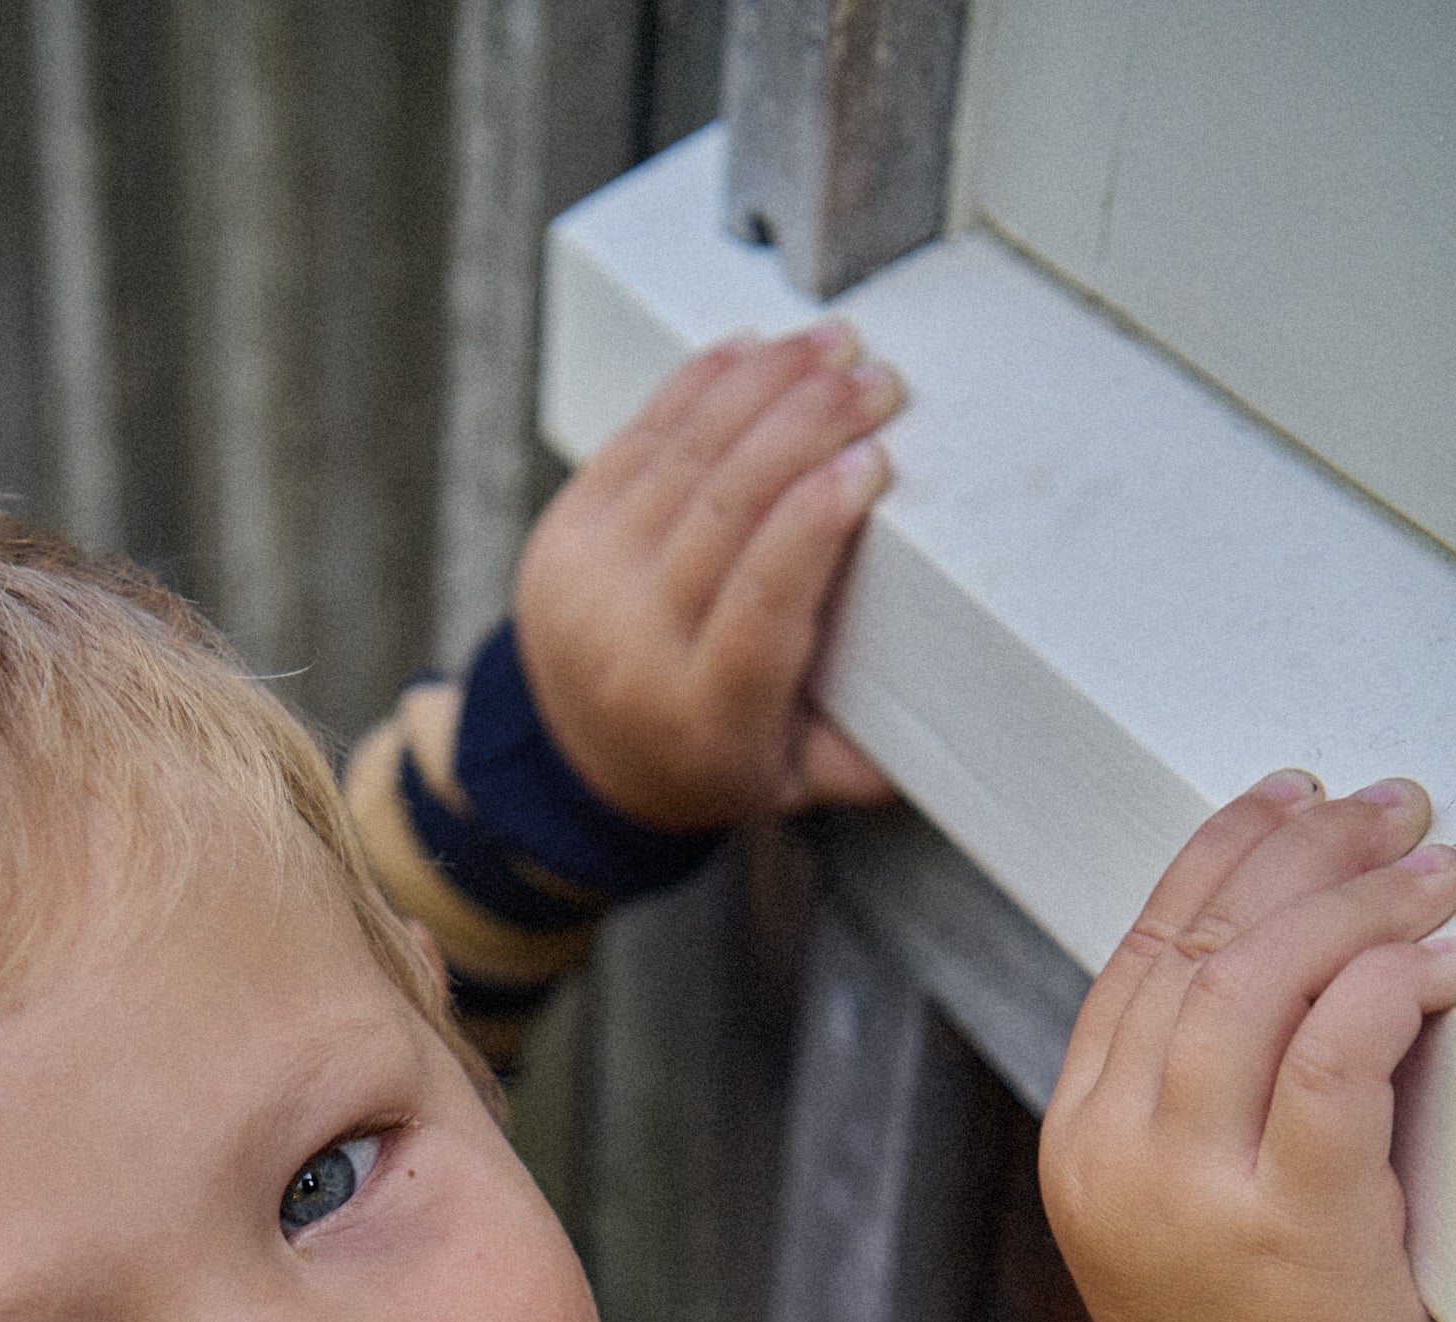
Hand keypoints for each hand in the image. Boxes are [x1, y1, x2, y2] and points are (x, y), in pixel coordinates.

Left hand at [511, 325, 899, 833]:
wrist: (579, 758)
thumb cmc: (705, 759)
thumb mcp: (783, 784)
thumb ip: (856, 759)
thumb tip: (947, 715)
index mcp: (699, 713)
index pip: (760, 599)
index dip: (816, 520)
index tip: (873, 461)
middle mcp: (631, 641)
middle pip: (726, 506)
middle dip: (809, 425)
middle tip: (876, 383)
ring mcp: (588, 578)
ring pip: (686, 453)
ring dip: (767, 384)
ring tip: (833, 346)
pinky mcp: (566, 527)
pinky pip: (640, 433)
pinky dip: (703, 383)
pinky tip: (758, 350)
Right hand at [1042, 775, 1455, 1321]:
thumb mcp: (1183, 1204)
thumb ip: (1200, 1092)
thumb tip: (1290, 946)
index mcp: (1084, 1140)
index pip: (1145, 952)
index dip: (1225, 853)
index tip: (1298, 800)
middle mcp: (1118, 1155)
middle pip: (1203, 947)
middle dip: (1305, 854)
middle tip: (1393, 816)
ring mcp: (1194, 1190)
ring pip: (1261, 980)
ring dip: (1360, 903)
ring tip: (1434, 872)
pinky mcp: (1287, 1220)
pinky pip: (1335, 1055)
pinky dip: (1395, 984)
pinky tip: (1442, 960)